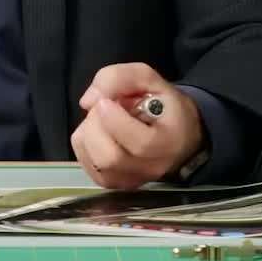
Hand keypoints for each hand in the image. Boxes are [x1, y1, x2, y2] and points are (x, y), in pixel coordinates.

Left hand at [71, 63, 203, 190]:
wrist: (177, 132)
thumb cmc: (163, 104)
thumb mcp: (149, 79)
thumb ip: (119, 77)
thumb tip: (87, 101)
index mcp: (168, 142)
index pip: (139, 143)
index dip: (115, 121)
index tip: (107, 101)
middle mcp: (151, 168)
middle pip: (110, 157)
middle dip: (97, 125)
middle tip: (103, 107)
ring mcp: (131, 180)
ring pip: (96, 162)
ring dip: (88, 133)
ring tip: (101, 119)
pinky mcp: (114, 182)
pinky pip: (87, 164)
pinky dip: (84, 143)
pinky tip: (98, 132)